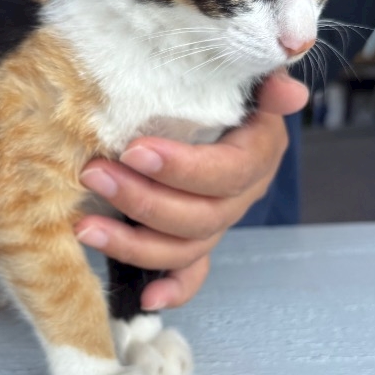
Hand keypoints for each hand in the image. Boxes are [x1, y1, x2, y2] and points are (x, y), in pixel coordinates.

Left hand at [75, 70, 308, 310]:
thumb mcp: (241, 76)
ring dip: (134, 244)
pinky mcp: (196, 242)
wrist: (214, 106)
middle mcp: (240, 196)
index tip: (133, 151)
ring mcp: (217, 223)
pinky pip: (190, 275)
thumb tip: (289, 92)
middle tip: (94, 174)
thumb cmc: (218, 85)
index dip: (181, 169)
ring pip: (185, 249)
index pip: (227, 172)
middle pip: (201, 217)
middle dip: (141, 200)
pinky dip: (171, 290)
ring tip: (85, 227)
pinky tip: (145, 299)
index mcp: (256, 155)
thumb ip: (263, 83)